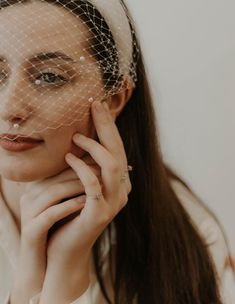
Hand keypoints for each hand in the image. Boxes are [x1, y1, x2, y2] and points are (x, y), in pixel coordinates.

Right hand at [10, 160, 99, 303]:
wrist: (46, 260)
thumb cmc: (59, 227)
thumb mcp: (64, 202)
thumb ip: (72, 185)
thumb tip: (97, 165)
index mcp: (36, 187)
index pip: (58, 169)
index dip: (81, 165)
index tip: (101, 163)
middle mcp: (29, 197)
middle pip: (57, 177)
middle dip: (82, 172)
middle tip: (102, 171)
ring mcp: (28, 213)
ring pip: (53, 192)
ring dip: (77, 186)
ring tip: (98, 184)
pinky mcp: (31, 230)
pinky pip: (51, 214)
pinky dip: (69, 206)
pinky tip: (86, 202)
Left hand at [40, 100, 131, 302]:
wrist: (65, 248)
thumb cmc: (70, 213)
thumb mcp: (80, 185)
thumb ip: (87, 166)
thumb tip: (81, 138)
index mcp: (119, 183)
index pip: (117, 149)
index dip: (108, 127)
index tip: (97, 106)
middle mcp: (122, 191)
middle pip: (118, 151)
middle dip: (107, 126)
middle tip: (94, 105)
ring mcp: (114, 203)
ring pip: (112, 165)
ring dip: (94, 146)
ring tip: (75, 137)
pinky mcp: (100, 213)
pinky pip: (93, 184)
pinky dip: (81, 167)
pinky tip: (68, 157)